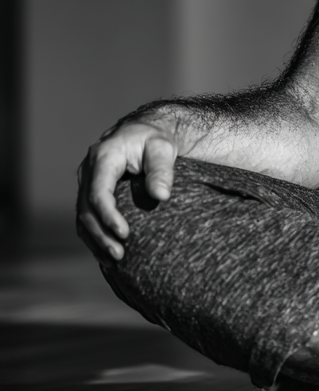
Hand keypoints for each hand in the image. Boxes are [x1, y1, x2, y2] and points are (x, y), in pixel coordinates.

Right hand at [76, 120, 179, 261]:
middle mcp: (89, 171)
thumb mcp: (163, 148)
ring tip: (115, 260)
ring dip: (96, 240)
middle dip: (101, 235)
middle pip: (86, 210)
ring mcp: (87, 182)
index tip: (125, 234)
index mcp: (104, 157)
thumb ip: (162, 170)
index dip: (109, 216)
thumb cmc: (155, 139)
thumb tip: (161, 196)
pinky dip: (95, 235)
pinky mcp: (90, 192)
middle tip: (120, 254)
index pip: (99, 193)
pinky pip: (87, 217)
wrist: (145, 131)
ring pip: (83, 217)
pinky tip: (107, 253)